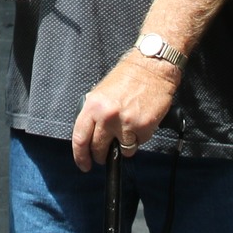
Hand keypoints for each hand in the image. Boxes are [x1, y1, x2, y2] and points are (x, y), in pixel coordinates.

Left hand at [70, 52, 177, 171]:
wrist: (152, 67)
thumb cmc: (128, 77)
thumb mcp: (101, 92)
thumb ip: (94, 114)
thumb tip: (90, 134)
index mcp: (93, 106)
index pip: (80, 138)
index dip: (80, 156)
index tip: (84, 164)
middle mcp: (107, 116)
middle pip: (99, 148)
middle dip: (101, 156)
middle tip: (104, 156)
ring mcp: (126, 123)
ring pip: (122, 150)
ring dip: (124, 146)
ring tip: (128, 130)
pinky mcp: (144, 127)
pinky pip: (139, 144)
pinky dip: (139, 138)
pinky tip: (140, 123)